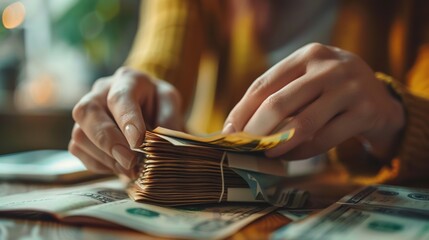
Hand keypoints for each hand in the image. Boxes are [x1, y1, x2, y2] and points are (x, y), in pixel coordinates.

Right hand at [69, 67, 182, 176]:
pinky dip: (99, 164)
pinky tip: (118, 167)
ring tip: (129, 169)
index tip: (138, 143)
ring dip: (105, 157)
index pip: (120, 97)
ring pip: (80, 134)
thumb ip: (169, 121)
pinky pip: (79, 149)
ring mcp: (87, 111)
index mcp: (128, 79)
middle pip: (88, 112)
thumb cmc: (157, 103)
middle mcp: (101, 91)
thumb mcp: (170, 105)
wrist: (145, 105)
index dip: (127, 121)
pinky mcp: (81, 131)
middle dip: (108, 141)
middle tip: (130, 162)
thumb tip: (162, 145)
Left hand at [223, 43, 404, 160]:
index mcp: (309, 54)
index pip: (264, 84)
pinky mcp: (365, 113)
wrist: (380, 98)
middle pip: (279, 103)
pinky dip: (301, 152)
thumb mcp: (308, 79)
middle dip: (255, 130)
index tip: (228, 130)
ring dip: (277, 144)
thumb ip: (279, 94)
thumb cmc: (330, 89)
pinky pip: (323, 140)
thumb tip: (238, 125)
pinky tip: (289, 156)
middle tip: (243, 146)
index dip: (242, 110)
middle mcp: (330, 67)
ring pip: (302, 125)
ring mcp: (350, 89)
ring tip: (265, 153)